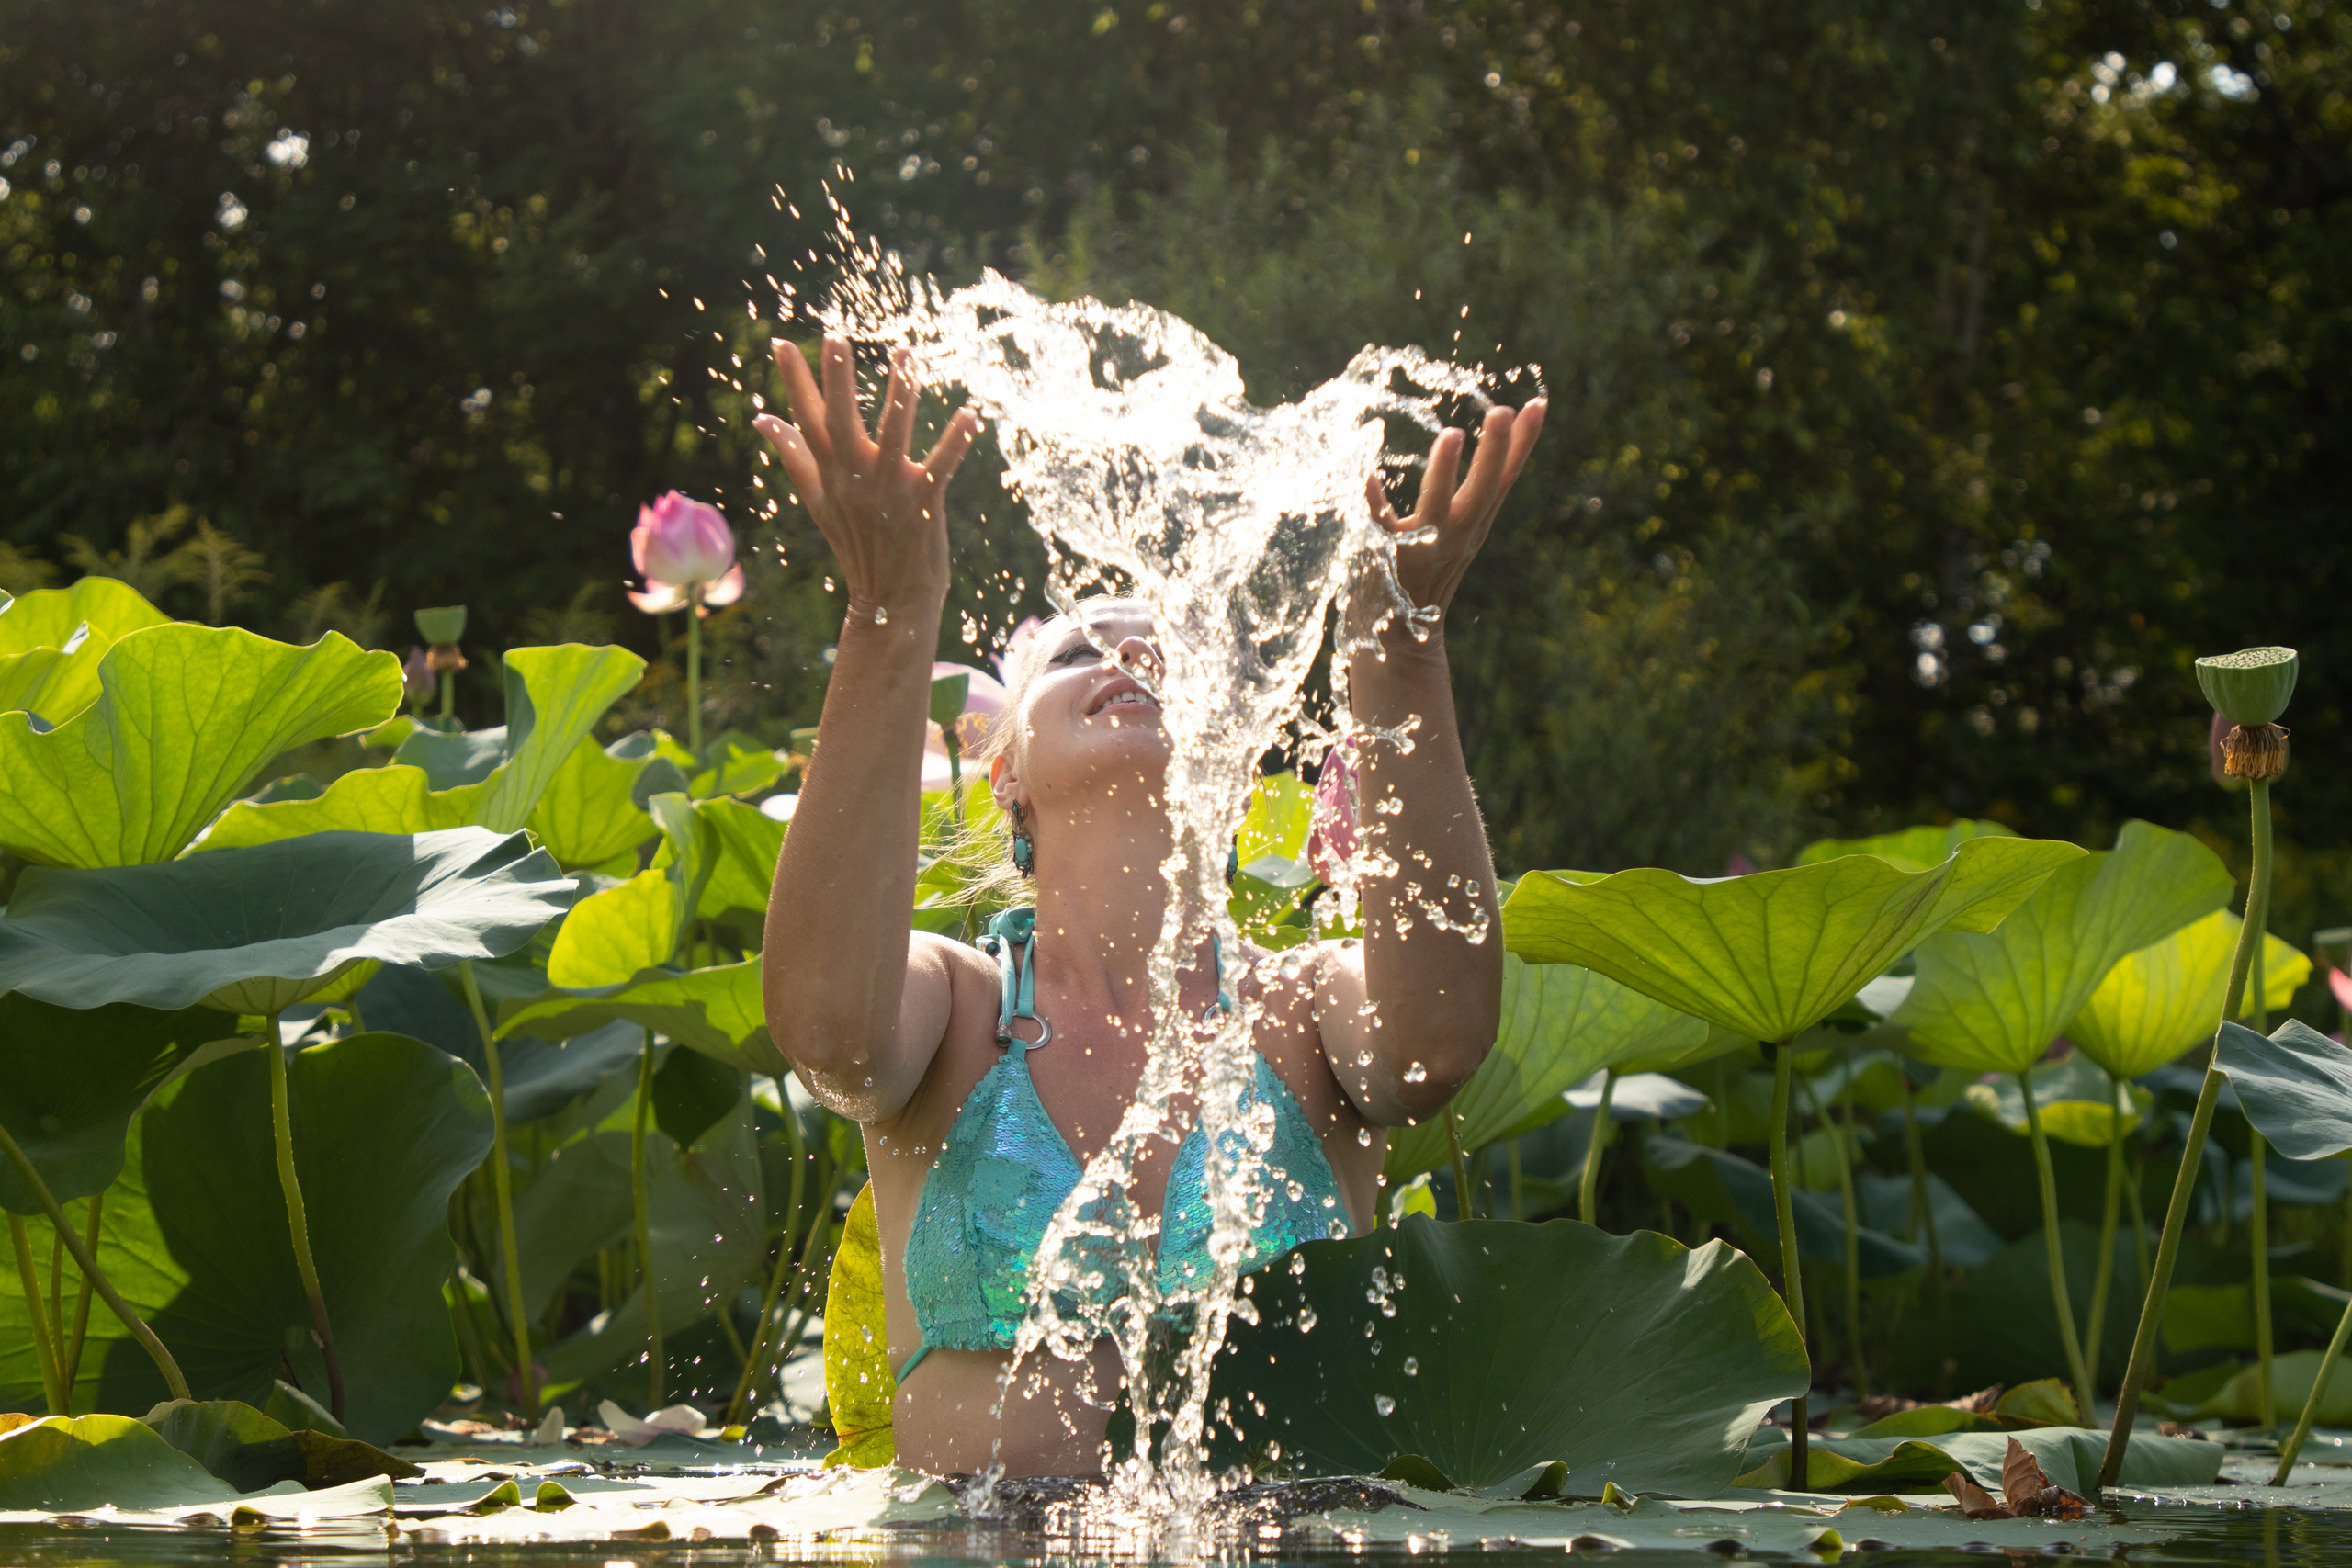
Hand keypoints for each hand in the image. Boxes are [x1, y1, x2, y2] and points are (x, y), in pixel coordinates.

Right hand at [755, 336, 979, 618]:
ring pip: (891, 435)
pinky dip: (955, 441)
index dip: (794, 382)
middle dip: (836, 381)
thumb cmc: (856, 543)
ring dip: (900, 395)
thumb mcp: (818, 499)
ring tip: (906, 354)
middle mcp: (853, 479)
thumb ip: (793, 456)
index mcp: (829, 474)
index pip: (805, 420)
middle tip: (834, 338)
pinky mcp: (921, 504)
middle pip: (839, 423)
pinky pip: (939, 466)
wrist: (889, 601)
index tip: (782, 342)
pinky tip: (969, 413)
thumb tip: (762, 419)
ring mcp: (887, 491)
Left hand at [1350, 398, 1545, 639]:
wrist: (1399, 646)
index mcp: (1473, 526)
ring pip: (1439, 511)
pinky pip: (1380, 532)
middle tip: (1503, 412)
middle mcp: (1457, 538)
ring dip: (1445, 475)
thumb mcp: (1455, 532)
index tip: (1539, 403)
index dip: (1522, 444)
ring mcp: (1424, 552)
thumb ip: (1459, 491)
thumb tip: (1461, 433)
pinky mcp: (1387, 563)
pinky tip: (1369, 477)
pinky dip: (1375, 506)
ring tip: (1452, 434)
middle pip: (1484, 492)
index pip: (1504, 480)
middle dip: (1496, 453)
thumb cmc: (1425, 577)